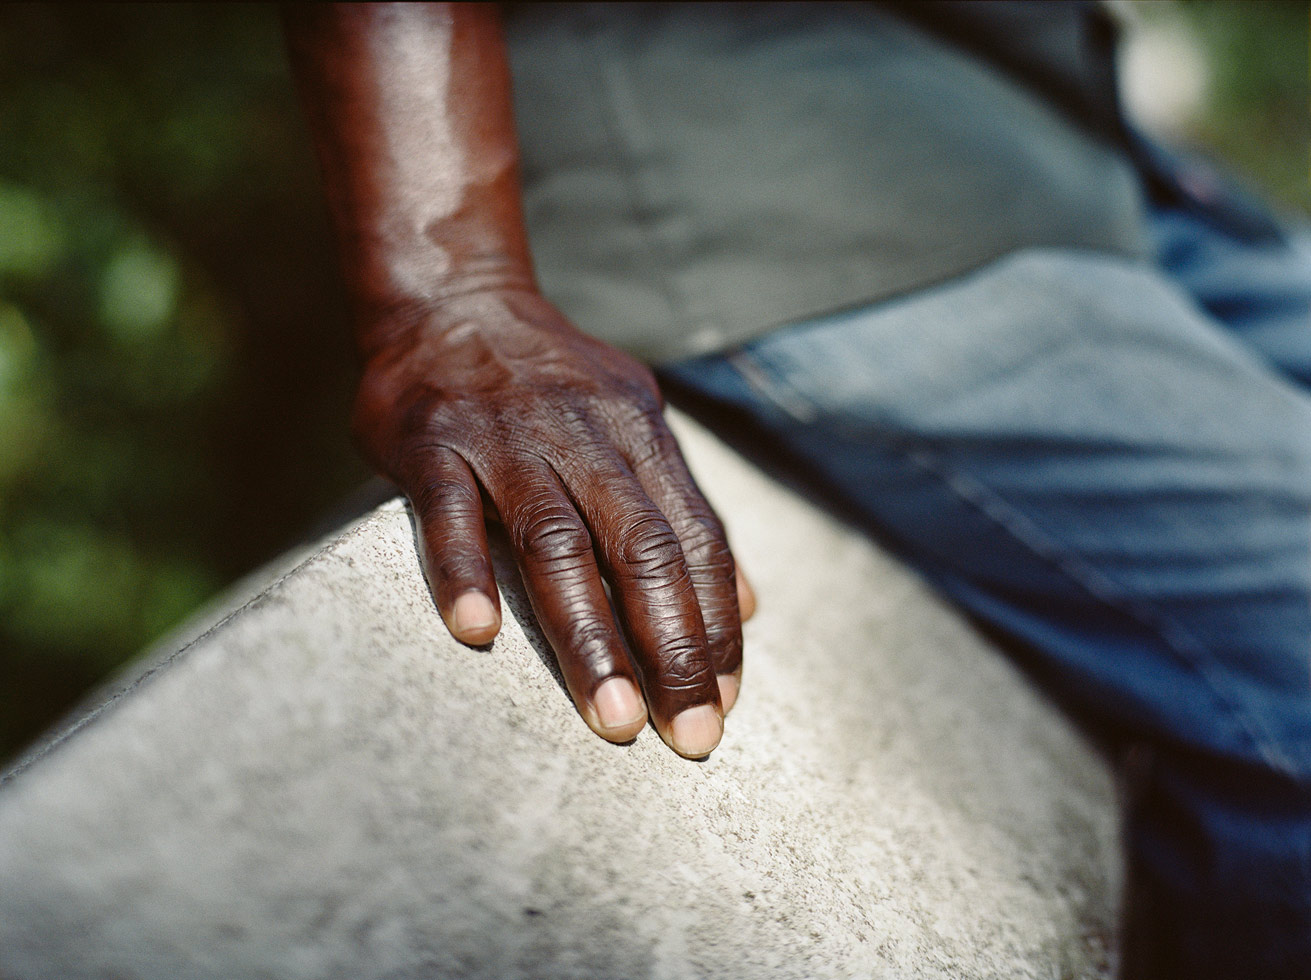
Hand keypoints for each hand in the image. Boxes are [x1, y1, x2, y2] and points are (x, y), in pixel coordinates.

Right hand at [352, 287, 753, 756]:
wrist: (454, 301)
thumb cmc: (553, 384)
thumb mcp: (635, 426)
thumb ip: (685, 512)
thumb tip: (751, 606)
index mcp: (638, 432)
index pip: (694, 538)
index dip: (716, 620)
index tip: (727, 698)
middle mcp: (581, 433)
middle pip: (639, 547)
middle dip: (672, 647)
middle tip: (688, 733)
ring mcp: (504, 435)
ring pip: (555, 540)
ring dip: (588, 633)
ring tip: (612, 716)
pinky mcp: (432, 441)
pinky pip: (448, 511)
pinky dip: (464, 570)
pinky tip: (479, 633)